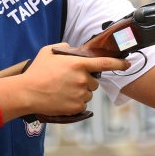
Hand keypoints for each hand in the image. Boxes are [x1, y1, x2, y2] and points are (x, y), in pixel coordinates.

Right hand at [1, 44, 129, 116]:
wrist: (27, 92)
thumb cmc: (36, 71)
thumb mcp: (48, 52)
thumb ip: (64, 48)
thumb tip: (71, 49)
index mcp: (78, 64)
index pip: (105, 63)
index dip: (119, 63)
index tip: (127, 64)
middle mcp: (82, 79)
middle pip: (94, 81)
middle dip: (86, 81)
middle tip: (69, 81)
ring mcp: (80, 94)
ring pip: (88, 93)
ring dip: (81, 92)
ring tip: (63, 90)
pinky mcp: (76, 107)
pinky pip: (82, 104)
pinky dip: (75, 102)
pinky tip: (62, 98)